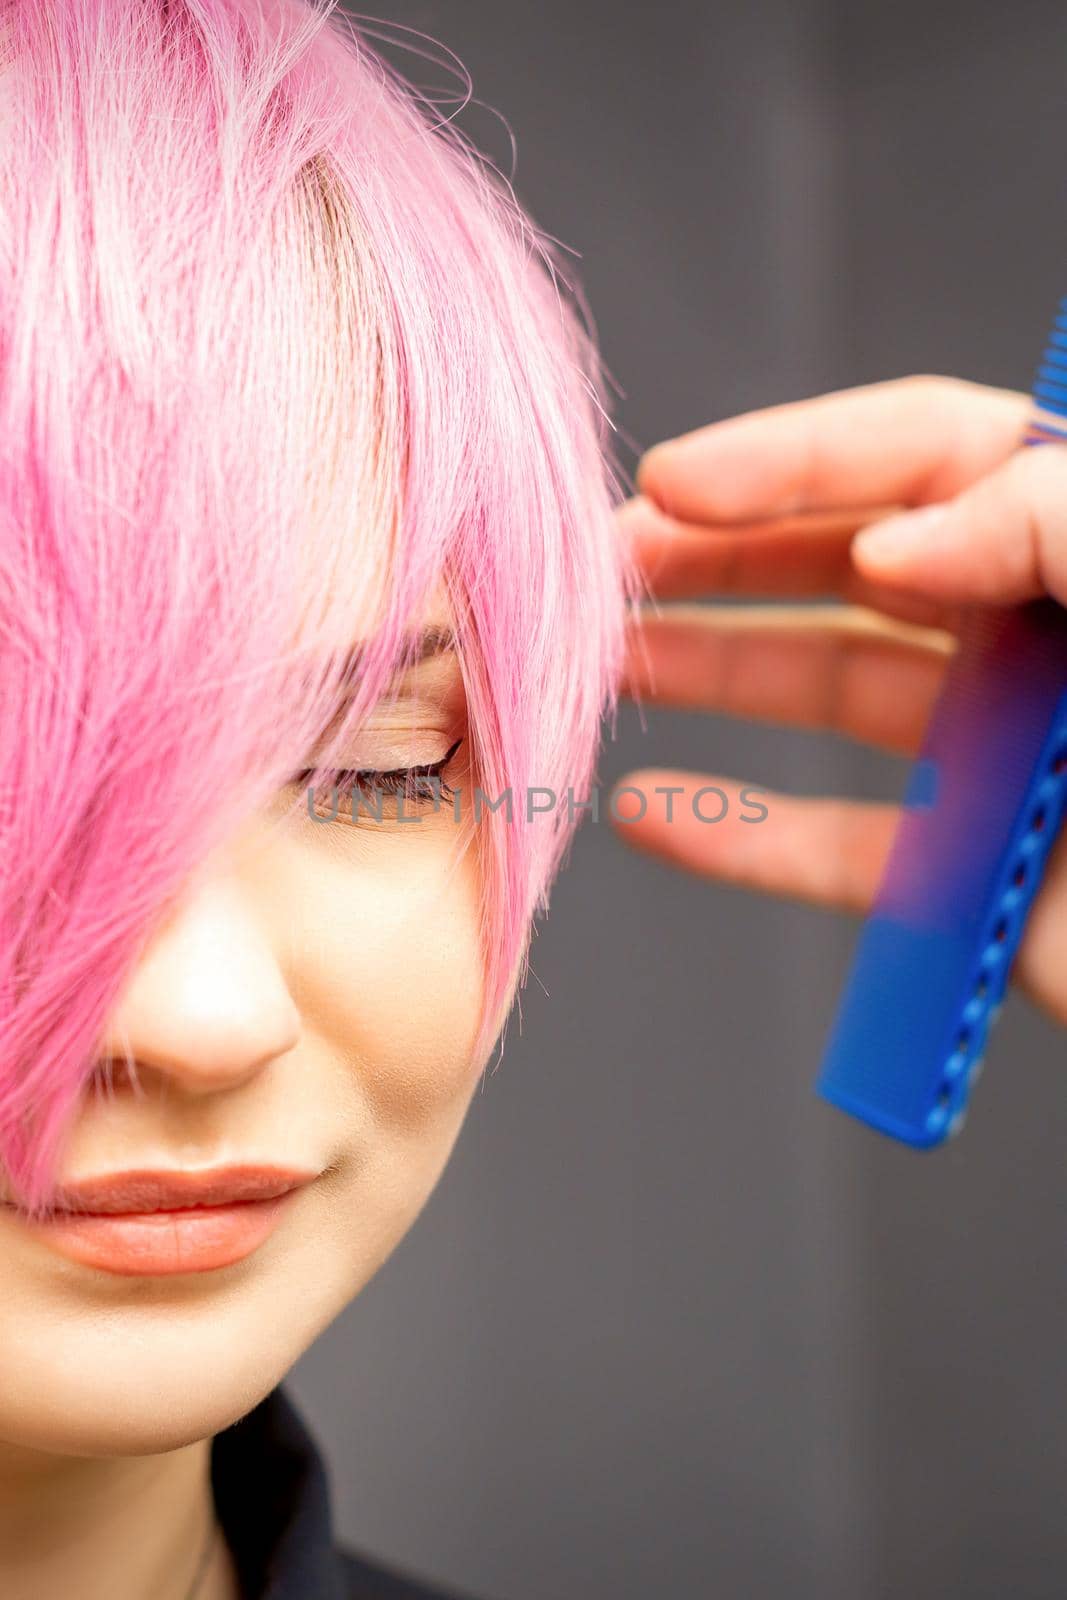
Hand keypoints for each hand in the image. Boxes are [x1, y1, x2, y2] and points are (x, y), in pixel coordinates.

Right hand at [611, 375, 1066, 1024]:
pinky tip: (655, 818)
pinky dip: (745, 840)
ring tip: (600, 668)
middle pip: (852, 563)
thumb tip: (898, 542)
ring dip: (710, 679)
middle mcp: (1041, 632)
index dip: (792, 456)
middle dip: (718, 558)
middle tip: (602, 569)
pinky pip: (843, 853)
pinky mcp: (981, 882)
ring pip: (830, 695)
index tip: (676, 485)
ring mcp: (1008, 757)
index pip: (929, 453)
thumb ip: (1061, 523)